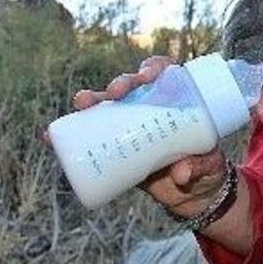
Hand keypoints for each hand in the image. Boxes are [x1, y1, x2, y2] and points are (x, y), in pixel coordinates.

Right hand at [69, 56, 227, 215]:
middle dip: (121, 83)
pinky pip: (90, 137)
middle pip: (133, 87)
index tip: (148, 76)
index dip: (154, 69)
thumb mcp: (211, 165)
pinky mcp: (118, 148)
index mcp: (178, 101)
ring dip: (91, 101)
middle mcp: (152, 108)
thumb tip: (181, 172)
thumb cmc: (208, 168)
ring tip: (81, 104)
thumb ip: (202, 166)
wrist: (195, 194)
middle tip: (115, 93)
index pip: (165, 74)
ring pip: (108, 107)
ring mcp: (132, 127)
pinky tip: (52, 135)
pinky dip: (69, 135)